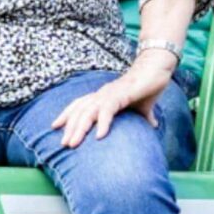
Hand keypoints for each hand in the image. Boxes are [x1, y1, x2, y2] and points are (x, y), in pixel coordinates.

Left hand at [50, 65, 167, 148]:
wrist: (159, 68)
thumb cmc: (150, 85)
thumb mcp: (143, 106)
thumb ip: (144, 116)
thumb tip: (153, 126)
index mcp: (104, 95)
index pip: (79, 104)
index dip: (66, 115)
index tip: (55, 127)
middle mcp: (103, 93)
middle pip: (80, 110)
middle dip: (70, 127)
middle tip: (63, 144)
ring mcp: (110, 93)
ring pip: (88, 111)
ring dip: (79, 128)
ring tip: (73, 144)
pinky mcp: (121, 94)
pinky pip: (108, 109)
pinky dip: (102, 123)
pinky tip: (99, 136)